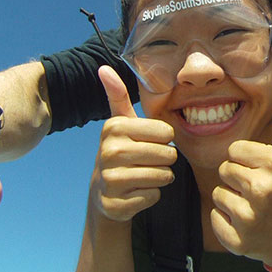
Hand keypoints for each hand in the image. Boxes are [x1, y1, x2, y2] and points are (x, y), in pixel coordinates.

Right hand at [91, 66, 176, 221]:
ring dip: (161, 177)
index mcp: (114, 127)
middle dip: (166, 159)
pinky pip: (154, 196)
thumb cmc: (122, 150)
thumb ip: (117, 96)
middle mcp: (109, 152)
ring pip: (163, 176)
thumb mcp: (120, 122)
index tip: (149, 141)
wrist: (104, 190)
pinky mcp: (117, 204)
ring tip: (145, 173)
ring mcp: (111, 180)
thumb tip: (103, 68)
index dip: (164, 139)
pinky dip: (152, 195)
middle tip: (150, 160)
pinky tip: (137, 190)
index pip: (166, 132)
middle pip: (168, 154)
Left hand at [211, 99, 271, 266]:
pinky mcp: (239, 240)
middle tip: (259, 191)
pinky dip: (226, 222)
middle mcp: (264, 188)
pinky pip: (215, 218)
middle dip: (238, 179)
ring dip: (231, 200)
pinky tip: (247, 225)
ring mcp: (251, 216)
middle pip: (224, 170)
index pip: (234, 150)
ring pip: (218, 194)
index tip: (262, 171)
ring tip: (254, 207)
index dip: (246, 160)